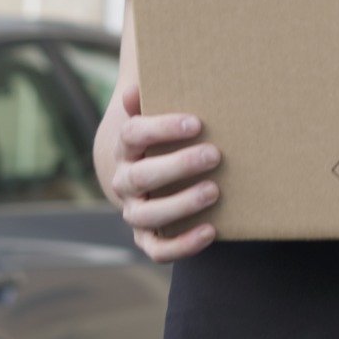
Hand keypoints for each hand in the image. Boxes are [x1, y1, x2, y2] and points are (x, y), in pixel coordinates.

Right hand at [107, 85, 220, 261]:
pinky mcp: (147, 238)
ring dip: (181, 203)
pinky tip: (211, 231)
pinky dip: (183, 244)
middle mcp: (125, 182)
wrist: (147, 179)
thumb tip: (134, 89)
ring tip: (214, 191)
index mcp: (125, 149)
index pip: (132, 135)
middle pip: (141, 176)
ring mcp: (135, 212)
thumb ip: (151, 103)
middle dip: (178, 165)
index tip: (196, 122)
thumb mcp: (157, 118)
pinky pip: (158, 250)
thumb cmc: (163, 141)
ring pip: (148, 215)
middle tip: (214, 154)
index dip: (161, 128)